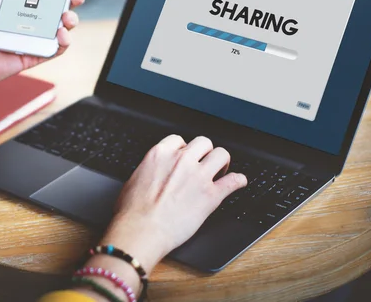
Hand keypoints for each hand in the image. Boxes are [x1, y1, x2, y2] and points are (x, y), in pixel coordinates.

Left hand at [0, 0, 85, 90]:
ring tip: (66, 17)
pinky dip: (63, 42)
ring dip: (71, 20)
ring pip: (60, 28)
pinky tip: (62, 34)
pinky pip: (55, 50)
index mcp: (15, 4)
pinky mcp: (33, 56)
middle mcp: (27, 21)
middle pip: (56, 7)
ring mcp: (32, 39)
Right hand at [101, 135, 246, 273]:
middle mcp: (181, 161)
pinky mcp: (211, 195)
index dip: (184, 149)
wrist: (141, 230)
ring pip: (221, 155)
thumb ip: (149, 170)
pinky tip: (238, 182)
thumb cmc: (132, 211)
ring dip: (222, 162)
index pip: (179, 140)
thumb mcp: (134, 179)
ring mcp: (198, 176)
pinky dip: (238, 181)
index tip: (185, 157)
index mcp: (160, 154)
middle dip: (204, 152)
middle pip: (203, 142)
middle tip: (204, 164)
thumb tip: (152, 175)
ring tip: (220, 171)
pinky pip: (234, 181)